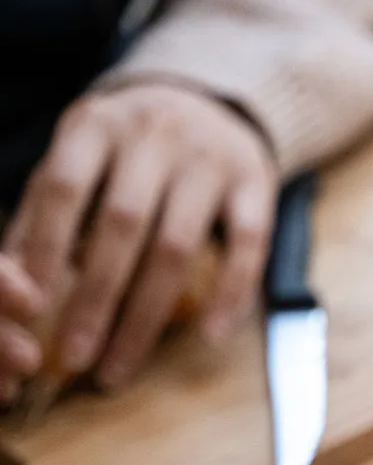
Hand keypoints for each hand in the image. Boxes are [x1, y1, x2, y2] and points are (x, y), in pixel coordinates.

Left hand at [2, 82, 276, 392]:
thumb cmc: (131, 146)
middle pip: (121, 226)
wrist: (214, 98)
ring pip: (177, 246)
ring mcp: (210, 158)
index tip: (28, 313)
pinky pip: (248, 246)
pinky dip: (230, 295)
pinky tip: (209, 336)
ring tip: (121, 366)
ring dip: (147, 315)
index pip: (62, 190)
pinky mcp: (257, 181)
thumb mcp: (82, 156)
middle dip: (94, 300)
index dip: (42, 251)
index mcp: (96, 124)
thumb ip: (47, 210)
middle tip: (74, 359)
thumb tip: (11, 282)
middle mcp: (154, 134)